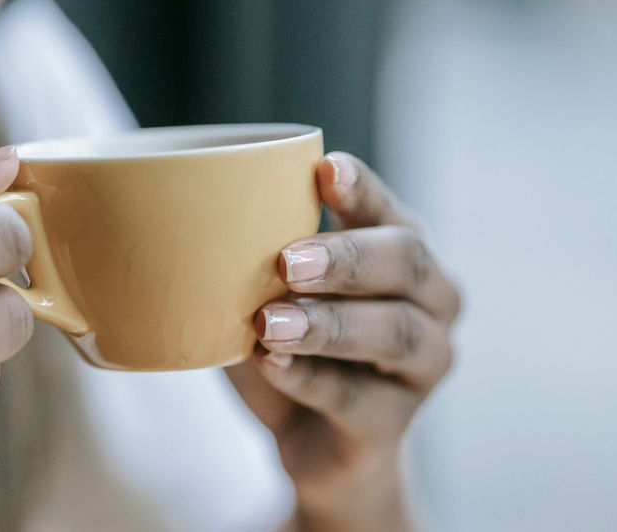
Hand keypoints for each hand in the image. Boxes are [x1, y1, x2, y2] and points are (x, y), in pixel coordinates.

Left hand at [226, 153, 460, 531]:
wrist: (314, 446)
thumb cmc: (289, 345)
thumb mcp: (267, 292)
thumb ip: (251, 256)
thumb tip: (186, 219)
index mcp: (401, 251)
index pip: (388, 210)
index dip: (362, 189)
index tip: (325, 168)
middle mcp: (430, 301)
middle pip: (406, 263)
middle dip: (346, 257)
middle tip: (288, 260)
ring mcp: (422, 365)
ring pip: (393, 332)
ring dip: (328, 323)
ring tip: (270, 323)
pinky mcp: (393, 424)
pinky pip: (356, 399)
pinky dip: (310, 380)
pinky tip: (273, 366)